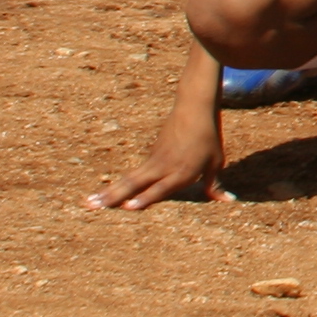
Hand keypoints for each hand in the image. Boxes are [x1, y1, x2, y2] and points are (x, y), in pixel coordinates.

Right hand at [88, 101, 223, 209]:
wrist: (193, 109)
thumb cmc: (208, 138)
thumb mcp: (215, 162)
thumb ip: (214, 184)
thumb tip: (228, 201)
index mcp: (183, 171)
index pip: (161, 188)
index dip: (145, 198)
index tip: (128, 207)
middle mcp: (164, 168)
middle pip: (135, 184)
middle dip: (113, 197)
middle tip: (91, 207)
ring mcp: (154, 162)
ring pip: (129, 180)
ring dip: (108, 192)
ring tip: (87, 203)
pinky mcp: (149, 157)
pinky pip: (133, 175)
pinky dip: (118, 185)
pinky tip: (105, 195)